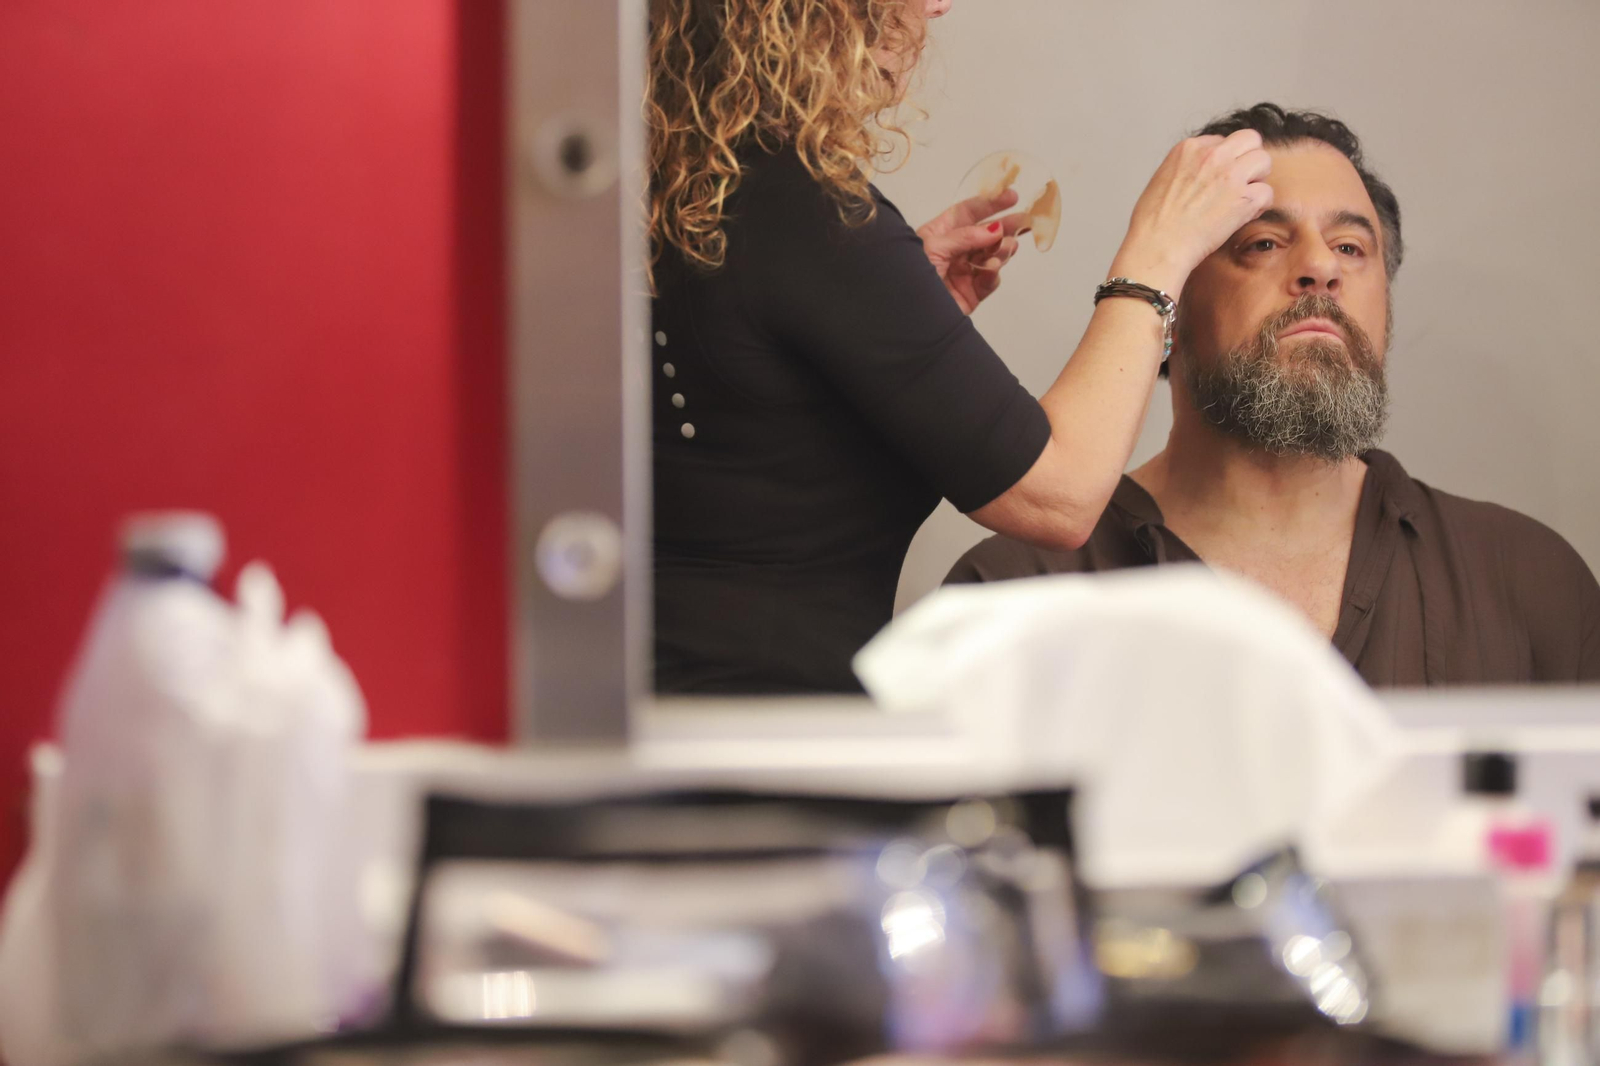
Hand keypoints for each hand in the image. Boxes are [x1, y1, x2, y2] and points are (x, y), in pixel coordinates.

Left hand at [918, 188, 1029, 314]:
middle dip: (1005, 225)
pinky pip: (990, 279)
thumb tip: (995, 229)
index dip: (989, 203)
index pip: (967, 213)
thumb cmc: (912, 275)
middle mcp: (954, 250)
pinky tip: (992, 269)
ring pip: (992, 255)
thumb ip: (965, 237)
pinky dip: (993, 272)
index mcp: (939, 234)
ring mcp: (965, 271)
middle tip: (1024, 220)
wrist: (912, 315)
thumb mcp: (934, 248)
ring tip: (1008, 246)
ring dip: (1002, 249)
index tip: (1011, 197)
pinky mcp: (973, 292)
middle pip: (985, 233)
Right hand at [1113, 129, 1273, 296]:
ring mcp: (1230, 175)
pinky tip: (1242, 216)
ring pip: (1263, 160)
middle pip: (1249, 140)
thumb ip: (1186, 167)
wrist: (1157, 246)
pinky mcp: (1244, 198)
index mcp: (1189, 148)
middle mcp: (1212, 155)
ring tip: (1242, 198)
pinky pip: (1267, 192)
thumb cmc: (1153, 223)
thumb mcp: (1162, 178)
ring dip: (1257, 179)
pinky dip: (1259, 206)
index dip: (1224, 160)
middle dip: (1248, 159)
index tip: (1217, 179)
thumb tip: (1202, 174)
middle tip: (1239, 182)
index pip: (1222, 141)